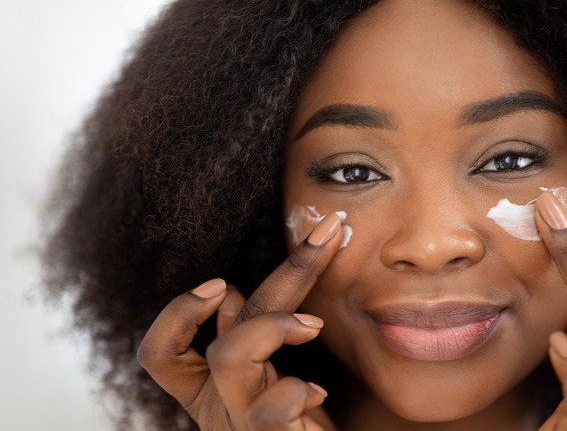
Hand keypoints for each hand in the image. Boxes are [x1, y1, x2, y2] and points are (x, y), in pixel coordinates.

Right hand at [137, 213, 344, 430]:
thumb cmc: (298, 428)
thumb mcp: (271, 379)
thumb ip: (250, 340)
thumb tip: (231, 294)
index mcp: (209, 394)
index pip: (160, 354)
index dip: (179, 313)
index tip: (220, 281)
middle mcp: (216, 410)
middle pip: (223, 331)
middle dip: (287, 272)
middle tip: (329, 234)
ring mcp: (239, 429)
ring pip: (231, 357)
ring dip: (275, 326)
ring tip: (314, 328)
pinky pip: (268, 412)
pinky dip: (294, 390)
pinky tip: (317, 392)